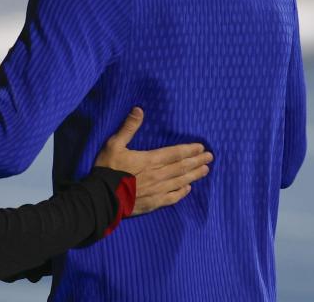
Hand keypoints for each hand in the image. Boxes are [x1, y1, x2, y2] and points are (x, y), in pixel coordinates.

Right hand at [95, 107, 212, 215]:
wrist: (102, 196)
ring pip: (181, 181)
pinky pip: (173, 197)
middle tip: (210, 157)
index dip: (189, 150)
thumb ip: (128, 127)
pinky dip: (182, 192)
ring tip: (205, 170)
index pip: (175, 153)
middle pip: (182, 167)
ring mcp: (158, 190)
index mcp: (150, 160)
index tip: (201, 147)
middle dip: (197, 161)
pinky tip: (188, 188)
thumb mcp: (114, 144)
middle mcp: (158, 175)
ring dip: (194, 175)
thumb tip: (139, 109)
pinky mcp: (154, 203)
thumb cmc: (108, 169)